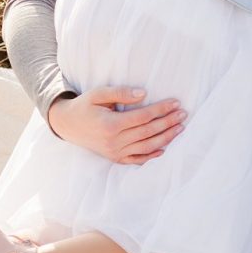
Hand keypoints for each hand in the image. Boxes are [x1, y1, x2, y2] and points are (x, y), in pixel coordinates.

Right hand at [47, 86, 185, 163]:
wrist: (68, 125)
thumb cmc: (85, 106)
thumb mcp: (98, 94)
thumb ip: (121, 93)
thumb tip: (144, 94)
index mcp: (110, 125)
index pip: (143, 117)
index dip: (161, 110)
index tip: (175, 103)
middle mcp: (114, 142)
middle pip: (148, 132)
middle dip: (168, 123)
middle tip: (184, 114)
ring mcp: (114, 152)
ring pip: (146, 147)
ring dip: (166, 138)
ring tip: (180, 128)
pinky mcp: (114, 158)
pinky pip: (136, 159)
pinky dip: (151, 155)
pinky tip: (164, 148)